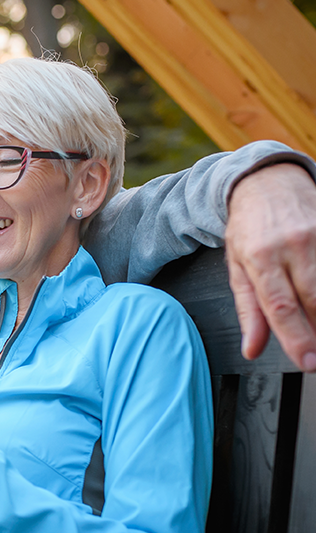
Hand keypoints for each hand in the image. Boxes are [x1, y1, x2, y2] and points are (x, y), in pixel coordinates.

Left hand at [226, 163, 315, 370]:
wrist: (267, 183)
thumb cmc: (249, 228)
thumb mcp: (236, 267)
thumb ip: (248, 310)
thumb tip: (251, 348)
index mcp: (260, 257)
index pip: (280, 306)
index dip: (297, 339)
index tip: (308, 363)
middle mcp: (292, 246)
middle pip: (314, 299)